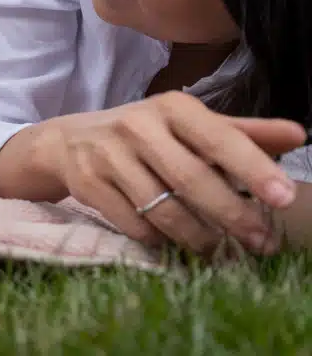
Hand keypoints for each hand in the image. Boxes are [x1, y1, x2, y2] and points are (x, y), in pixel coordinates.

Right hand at [50, 91, 305, 253]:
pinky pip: (134, 224)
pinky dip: (159, 239)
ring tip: (219, 250)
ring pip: (162, 208)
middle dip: (233, 215)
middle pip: (191, 179)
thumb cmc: (144, 134)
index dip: (253, 169)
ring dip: (198, 236)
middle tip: (262, 243)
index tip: (283, 197)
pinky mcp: (87, 183)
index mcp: (172, 107)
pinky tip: (172, 242)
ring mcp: (108, 155)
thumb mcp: (189, 126)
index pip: (219, 139)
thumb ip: (241, 133)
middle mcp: (137, 126)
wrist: (68, 141)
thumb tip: (299, 135)